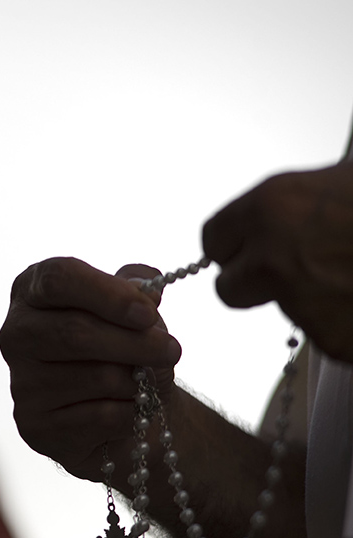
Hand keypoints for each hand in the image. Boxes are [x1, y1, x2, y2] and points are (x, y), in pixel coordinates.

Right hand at [0, 258, 181, 480]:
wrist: (120, 410)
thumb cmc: (122, 349)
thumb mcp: (133, 309)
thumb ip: (138, 290)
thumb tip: (147, 291)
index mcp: (31, 292)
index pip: (57, 279)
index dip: (107, 294)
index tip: (149, 312)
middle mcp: (15, 334)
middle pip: (75, 331)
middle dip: (135, 342)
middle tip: (171, 349)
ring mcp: (21, 382)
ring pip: (95, 377)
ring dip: (136, 382)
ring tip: (143, 382)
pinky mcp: (34, 425)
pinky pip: (100, 416)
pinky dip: (129, 413)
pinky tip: (126, 411)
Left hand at [203, 161, 352, 362]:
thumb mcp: (340, 181)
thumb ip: (291, 207)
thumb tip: (264, 223)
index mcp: (272, 206)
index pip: (214, 238)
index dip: (232, 245)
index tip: (244, 249)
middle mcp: (274, 256)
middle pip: (227, 288)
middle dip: (253, 283)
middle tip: (293, 272)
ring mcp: (302, 303)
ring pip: (281, 311)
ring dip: (306, 300)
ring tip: (351, 275)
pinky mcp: (332, 341)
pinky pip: (325, 335)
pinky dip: (345, 323)